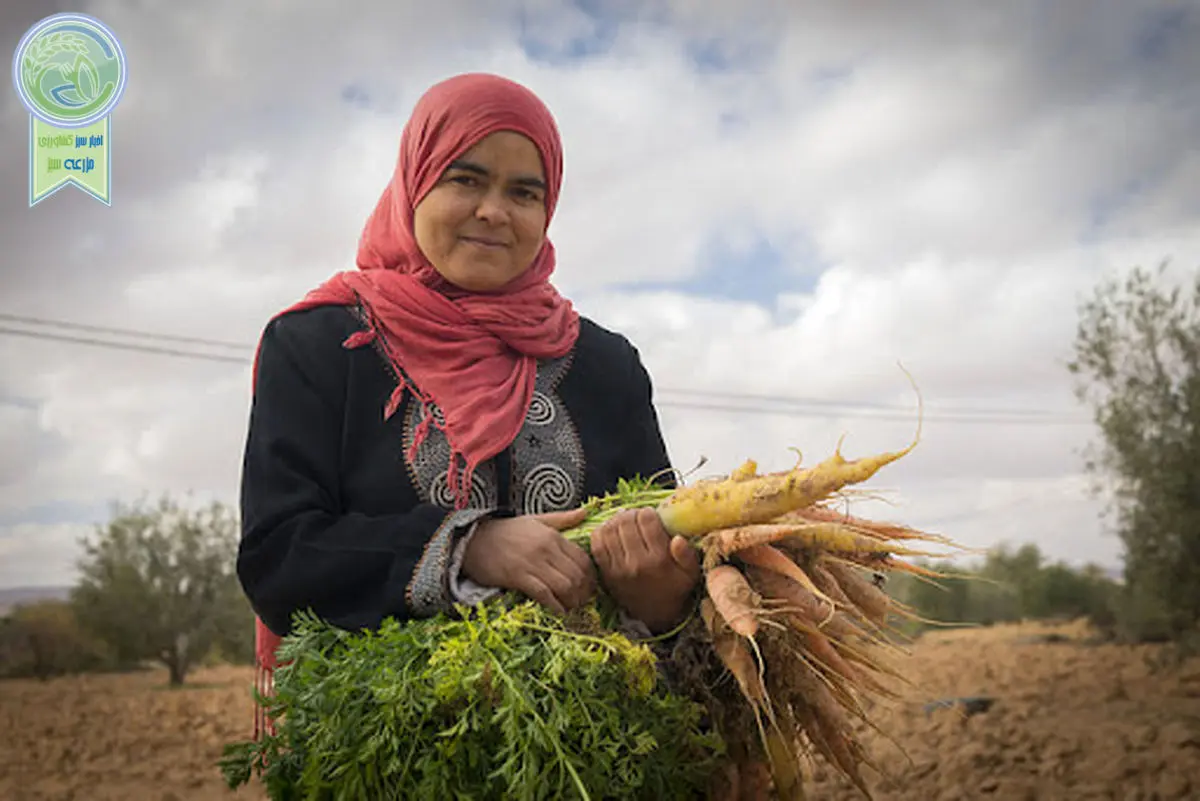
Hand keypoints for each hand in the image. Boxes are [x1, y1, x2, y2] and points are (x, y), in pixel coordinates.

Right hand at [461, 508, 594, 615]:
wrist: (474, 539)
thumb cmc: (506, 531)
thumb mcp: (536, 520)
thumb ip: (562, 519)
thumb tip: (586, 512)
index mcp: (553, 536)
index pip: (583, 558)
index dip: (591, 576)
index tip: (591, 587)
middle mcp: (546, 549)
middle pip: (577, 575)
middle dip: (584, 592)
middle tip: (583, 601)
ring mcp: (531, 563)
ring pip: (564, 585)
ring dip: (572, 600)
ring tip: (572, 606)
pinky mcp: (517, 576)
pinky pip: (543, 594)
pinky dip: (555, 605)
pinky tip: (558, 611)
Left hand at [591, 508, 701, 632]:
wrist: (654, 614)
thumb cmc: (674, 588)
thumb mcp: (690, 573)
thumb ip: (687, 555)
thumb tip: (678, 538)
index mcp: (658, 560)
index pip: (647, 521)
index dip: (648, 512)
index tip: (651, 516)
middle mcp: (636, 563)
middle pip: (626, 522)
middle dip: (631, 514)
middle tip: (636, 517)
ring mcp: (618, 568)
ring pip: (609, 530)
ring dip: (616, 520)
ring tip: (624, 522)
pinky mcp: (605, 572)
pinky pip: (597, 544)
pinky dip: (601, 532)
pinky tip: (611, 532)